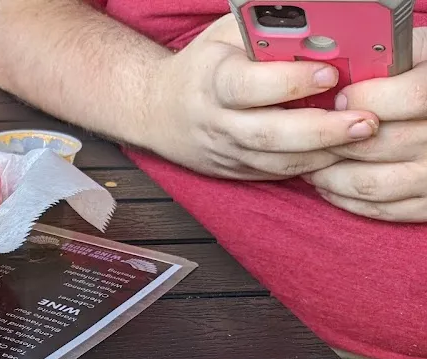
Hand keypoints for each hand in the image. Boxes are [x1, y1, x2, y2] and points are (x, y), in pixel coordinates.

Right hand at [145, 15, 379, 179]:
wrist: (159, 111)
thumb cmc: (203, 65)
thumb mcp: (226, 35)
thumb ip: (267, 30)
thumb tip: (320, 20)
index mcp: (211, 81)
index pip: (248, 86)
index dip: (289, 83)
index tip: (328, 74)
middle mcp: (216, 122)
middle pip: (269, 134)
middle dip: (320, 129)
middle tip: (364, 120)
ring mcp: (226, 151)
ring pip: (276, 161)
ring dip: (322, 152)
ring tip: (362, 137)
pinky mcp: (236, 171)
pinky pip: (276, 173)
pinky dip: (310, 165)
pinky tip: (339, 152)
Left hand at [304, 30, 426, 221]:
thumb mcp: (421, 54)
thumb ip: (386, 58)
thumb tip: (334, 73)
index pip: (408, 99)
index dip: (367, 98)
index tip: (338, 98)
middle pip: (376, 145)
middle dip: (330, 141)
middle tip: (300, 136)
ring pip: (369, 184)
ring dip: (328, 176)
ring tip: (307, 162)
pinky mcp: (426, 204)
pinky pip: (379, 209)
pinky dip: (344, 198)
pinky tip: (326, 184)